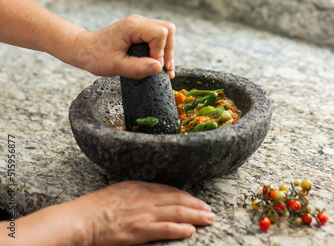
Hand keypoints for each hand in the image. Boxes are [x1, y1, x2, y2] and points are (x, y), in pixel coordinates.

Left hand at [71, 14, 175, 78]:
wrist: (84, 49)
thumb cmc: (95, 56)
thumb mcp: (115, 66)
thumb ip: (137, 68)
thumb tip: (158, 67)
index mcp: (131, 26)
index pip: (159, 33)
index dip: (161, 52)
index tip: (153, 67)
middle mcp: (138, 21)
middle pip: (167, 29)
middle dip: (169, 50)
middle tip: (165, 70)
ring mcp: (139, 24)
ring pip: (166, 31)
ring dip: (167, 50)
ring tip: (164, 68)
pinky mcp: (139, 30)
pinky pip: (158, 35)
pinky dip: (162, 48)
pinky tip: (159, 63)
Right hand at [73, 181, 214, 245]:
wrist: (81, 220)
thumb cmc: (94, 208)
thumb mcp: (117, 192)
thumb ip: (134, 193)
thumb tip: (147, 198)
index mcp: (138, 186)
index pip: (168, 189)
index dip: (185, 195)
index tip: (195, 200)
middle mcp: (144, 197)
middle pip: (177, 199)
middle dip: (196, 204)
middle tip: (209, 210)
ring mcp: (143, 213)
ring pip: (176, 212)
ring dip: (195, 215)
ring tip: (208, 219)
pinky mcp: (140, 230)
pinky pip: (165, 229)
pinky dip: (180, 229)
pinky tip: (191, 230)